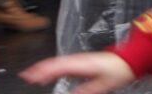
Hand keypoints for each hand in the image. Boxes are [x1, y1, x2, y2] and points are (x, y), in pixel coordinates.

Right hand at [20, 51, 135, 93]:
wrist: (127, 61)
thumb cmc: (117, 71)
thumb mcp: (104, 85)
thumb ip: (87, 90)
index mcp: (81, 64)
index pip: (58, 67)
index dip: (44, 71)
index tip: (32, 77)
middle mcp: (78, 60)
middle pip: (54, 63)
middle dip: (39, 69)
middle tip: (25, 76)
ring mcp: (78, 60)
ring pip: (57, 62)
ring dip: (43, 68)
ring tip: (31, 76)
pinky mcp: (80, 62)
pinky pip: (62, 64)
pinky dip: (52, 68)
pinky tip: (47, 74)